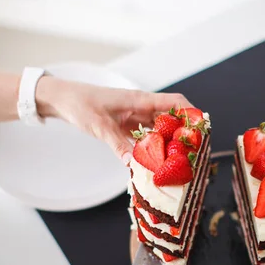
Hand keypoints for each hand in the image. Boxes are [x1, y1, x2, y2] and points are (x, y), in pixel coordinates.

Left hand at [36, 76, 190, 163]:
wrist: (63, 99)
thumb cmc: (81, 105)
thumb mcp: (99, 126)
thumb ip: (117, 144)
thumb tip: (134, 164)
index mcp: (139, 99)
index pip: (174, 102)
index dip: (191, 114)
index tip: (202, 130)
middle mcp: (141, 107)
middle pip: (172, 119)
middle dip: (184, 134)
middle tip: (192, 154)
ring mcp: (135, 117)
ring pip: (160, 129)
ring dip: (169, 143)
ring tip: (178, 162)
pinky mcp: (128, 126)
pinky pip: (147, 138)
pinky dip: (153, 148)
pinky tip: (156, 163)